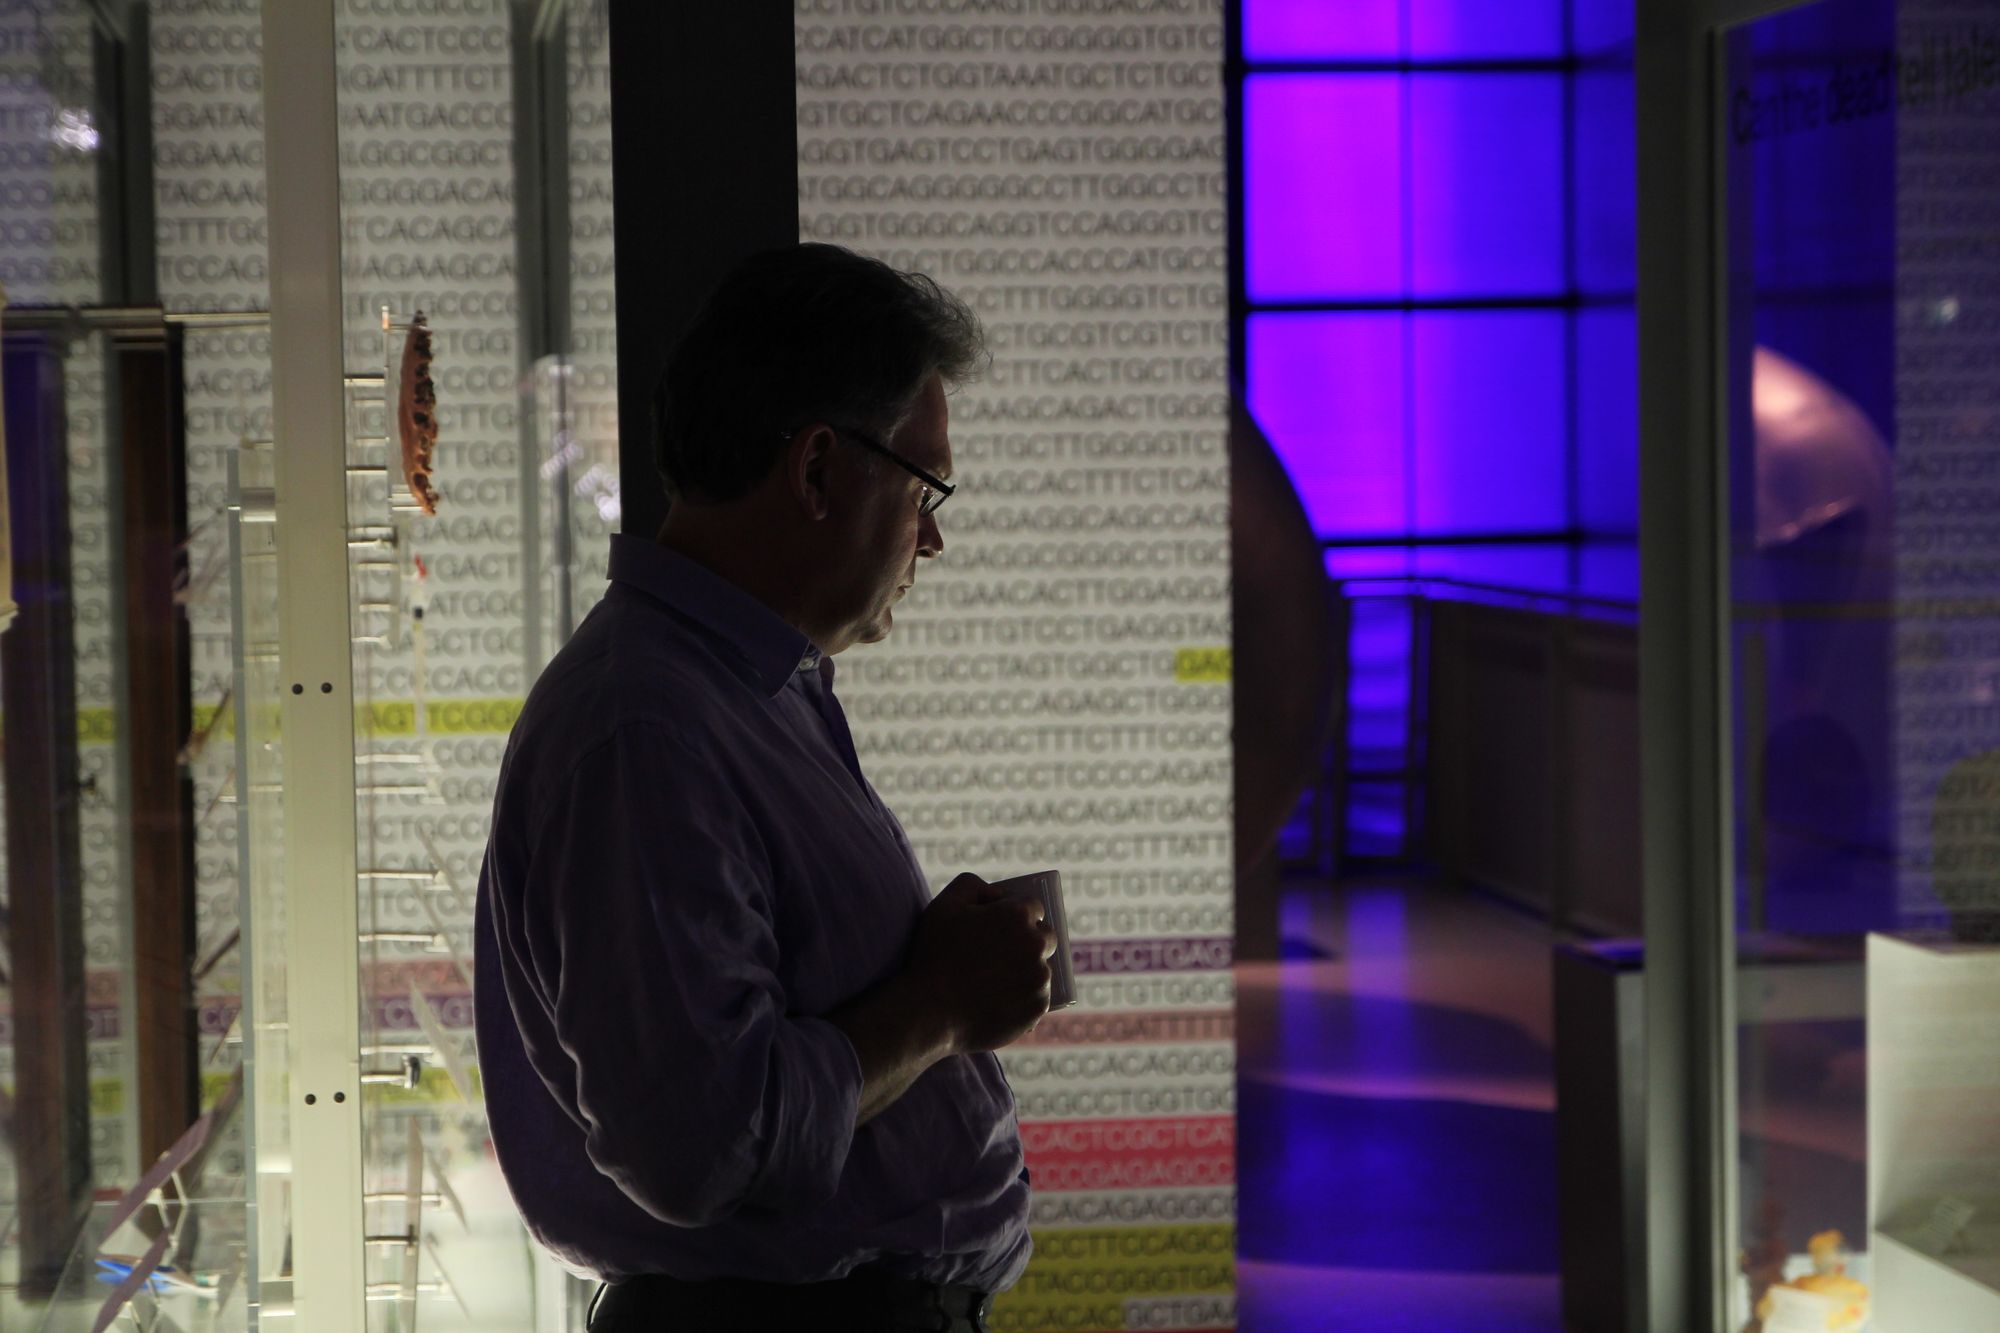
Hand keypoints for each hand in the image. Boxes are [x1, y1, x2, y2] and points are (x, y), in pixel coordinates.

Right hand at [906, 873, 1055, 1054]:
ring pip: (1041, 969)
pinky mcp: (1038, 1007)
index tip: (1001, 927)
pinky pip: (1037, 998)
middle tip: (1000, 955)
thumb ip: (973, 885)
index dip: (1017, 915)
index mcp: (1017, 915)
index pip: (1033, 908)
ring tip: (993, 983)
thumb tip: (998, 895)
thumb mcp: (944, 905)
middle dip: (1029, 941)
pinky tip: (998, 1002)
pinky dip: (1023, 999)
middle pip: (1045, 937)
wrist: (929, 1012)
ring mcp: (1040, 978)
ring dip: (1025, 972)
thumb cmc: (933, 956)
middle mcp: (1036, 944)